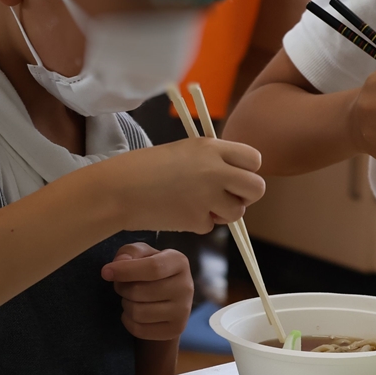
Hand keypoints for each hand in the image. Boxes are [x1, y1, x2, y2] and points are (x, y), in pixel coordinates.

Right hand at [94, 138, 264, 233]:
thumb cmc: (146, 168)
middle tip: (229, 197)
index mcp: (212, 148)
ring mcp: (208, 197)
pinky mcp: (197, 220)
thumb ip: (213, 160)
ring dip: (222, 213)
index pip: (254, 159)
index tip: (236, 176)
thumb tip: (236, 175)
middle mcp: (216, 171)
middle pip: (257, 188)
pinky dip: (198, 223)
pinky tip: (178, 212)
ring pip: (237, 212)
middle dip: (247, 196)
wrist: (118, 189)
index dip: (248, 170)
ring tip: (196, 204)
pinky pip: (210, 226)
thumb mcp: (185, 150)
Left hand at [101, 243, 192, 340]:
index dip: (126, 270)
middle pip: (140, 291)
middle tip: (122, 286)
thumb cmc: (150, 271)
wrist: (168, 296)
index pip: (153, 267)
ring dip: (126, 305)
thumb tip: (119, 263)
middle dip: (122, 289)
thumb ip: (129, 252)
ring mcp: (183, 310)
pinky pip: (139, 329)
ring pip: (138, 312)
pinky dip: (129, 321)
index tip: (105, 272)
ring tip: (131, 299)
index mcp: (179, 262)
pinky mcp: (176, 329)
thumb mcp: (142, 254)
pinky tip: (135, 313)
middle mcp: (186, 286)